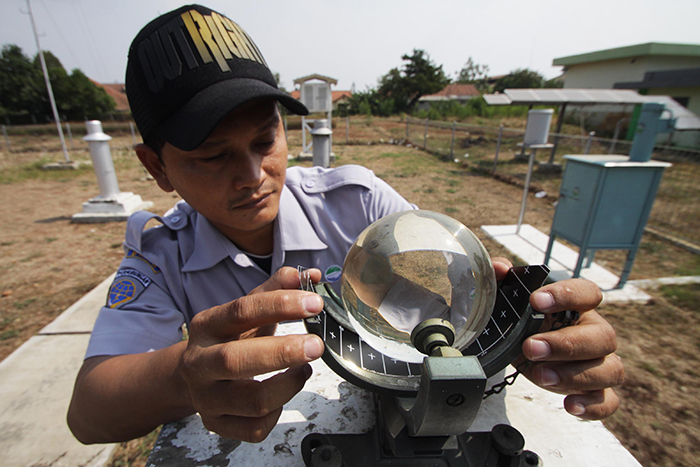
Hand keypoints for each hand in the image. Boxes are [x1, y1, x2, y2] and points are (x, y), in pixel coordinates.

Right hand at [178, 267, 324, 441]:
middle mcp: (199, 363)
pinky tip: (282, 396)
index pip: (241, 311)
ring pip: (251, 401)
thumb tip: (311, 274)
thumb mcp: (245, 311)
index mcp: (207, 326)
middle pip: (235, 360)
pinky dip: (277, 413)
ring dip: (288, 386)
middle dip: (282, 352)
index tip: (314, 302)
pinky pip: (254, 428)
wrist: (191, 374)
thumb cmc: (227, 338)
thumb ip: (275, 291)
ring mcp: (206, 398)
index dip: (280, 305)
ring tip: (304, 369)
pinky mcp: (216, 424)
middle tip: (316, 345)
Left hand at [492, 258, 623, 419]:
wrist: (522, 348)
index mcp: (577, 306)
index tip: (536, 300)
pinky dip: (593, 406)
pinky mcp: (595, 391)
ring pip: (610, 370)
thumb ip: (503, 280)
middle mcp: (594, 332)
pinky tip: (570, 405)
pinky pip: (608, 401)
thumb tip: (499, 267)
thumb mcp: (509, 299)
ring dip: (576, 375)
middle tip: (531, 347)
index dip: (567, 295)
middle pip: (602, 336)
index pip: (588, 292)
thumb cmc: (523, 320)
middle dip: (566, 344)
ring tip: (541, 376)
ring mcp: (598, 363)